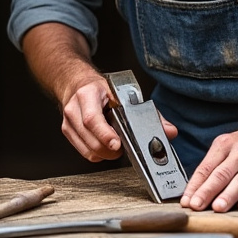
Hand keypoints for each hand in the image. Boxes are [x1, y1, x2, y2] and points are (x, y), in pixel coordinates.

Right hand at [58, 77, 177, 161]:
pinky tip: (105, 144)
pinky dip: (98, 153)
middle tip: (123, 147)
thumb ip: (149, 113)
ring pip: (88, 149)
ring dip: (105, 153)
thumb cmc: (102, 90)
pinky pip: (85, 152)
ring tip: (115, 144)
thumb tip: (169, 131)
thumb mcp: (124, 95)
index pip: (92, 119)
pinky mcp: (67, 132)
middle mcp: (74, 109)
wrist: (77, 84)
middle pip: (91, 139)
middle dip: (110, 149)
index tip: (117, 144)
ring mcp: (68, 122)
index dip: (105, 135)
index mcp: (88, 95)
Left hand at [179, 123, 237, 212]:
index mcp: (224, 145)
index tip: (186, 200)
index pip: (205, 168)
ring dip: (228, 196)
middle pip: (221, 175)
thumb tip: (193, 191)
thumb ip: (211, 167)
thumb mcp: (225, 146)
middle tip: (196, 205)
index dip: (194, 185)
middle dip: (207, 191)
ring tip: (217, 208)